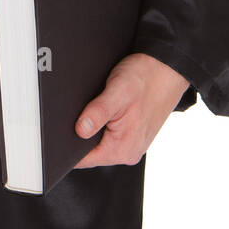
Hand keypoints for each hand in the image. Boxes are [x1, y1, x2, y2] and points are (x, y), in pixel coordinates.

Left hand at [72, 52, 188, 168]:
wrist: (167, 68)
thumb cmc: (146, 78)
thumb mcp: (117, 92)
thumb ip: (97, 113)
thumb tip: (79, 130)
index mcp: (123, 149)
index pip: (83, 159)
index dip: (67, 146)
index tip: (61, 129)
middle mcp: (128, 151)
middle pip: (90, 151)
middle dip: (80, 133)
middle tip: (84, 109)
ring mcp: (132, 144)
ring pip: (100, 141)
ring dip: (94, 126)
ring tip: (101, 105)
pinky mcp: (133, 134)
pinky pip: (111, 134)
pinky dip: (105, 122)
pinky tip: (110, 107)